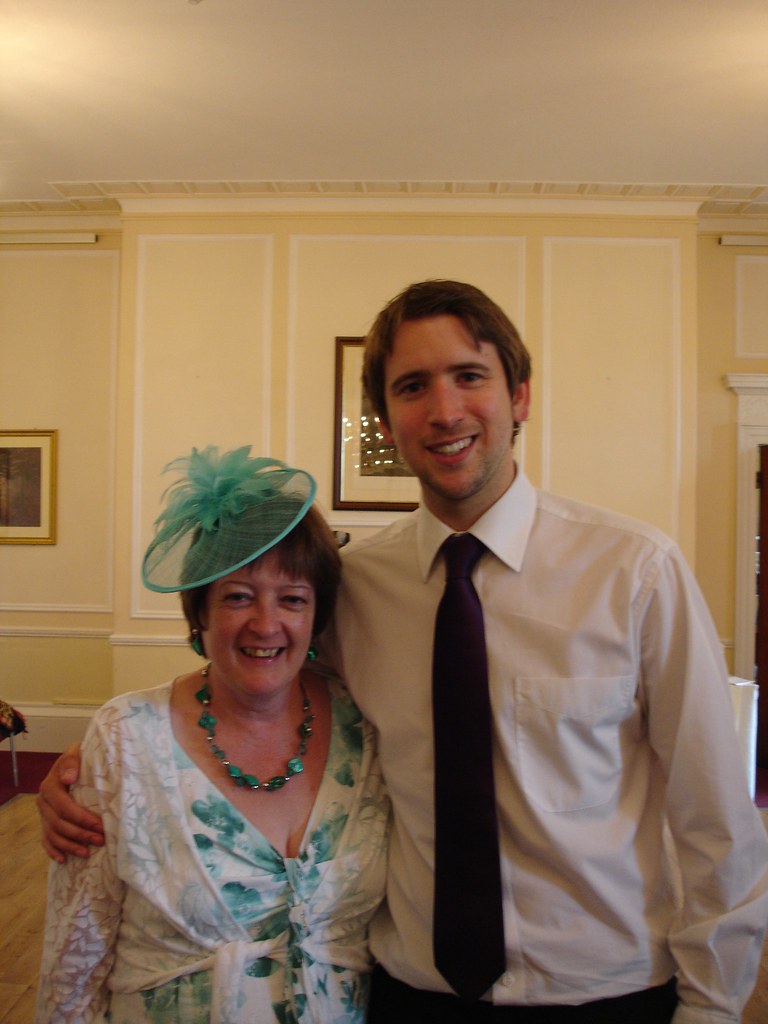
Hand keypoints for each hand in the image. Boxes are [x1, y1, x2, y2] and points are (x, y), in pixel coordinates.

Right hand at [36, 743, 104, 862]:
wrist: (71, 763)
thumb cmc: (79, 759)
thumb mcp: (75, 753)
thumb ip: (71, 762)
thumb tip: (70, 777)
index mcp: (50, 786)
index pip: (65, 808)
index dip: (82, 818)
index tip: (100, 825)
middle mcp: (43, 802)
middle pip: (60, 824)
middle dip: (81, 834)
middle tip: (101, 840)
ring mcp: (43, 814)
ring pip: (54, 835)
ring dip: (70, 846)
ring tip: (87, 853)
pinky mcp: (45, 822)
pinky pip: (45, 840)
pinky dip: (53, 851)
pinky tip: (63, 860)